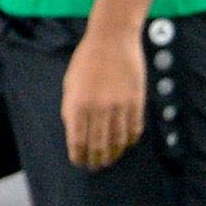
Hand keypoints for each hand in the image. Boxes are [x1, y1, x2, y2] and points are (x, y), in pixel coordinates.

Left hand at [61, 19, 147, 170]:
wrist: (112, 39)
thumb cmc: (86, 61)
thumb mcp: (70, 85)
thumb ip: (71, 110)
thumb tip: (77, 135)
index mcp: (76, 105)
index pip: (77, 141)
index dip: (78, 156)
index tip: (79, 162)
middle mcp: (97, 109)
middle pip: (97, 145)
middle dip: (96, 160)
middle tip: (96, 166)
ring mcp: (118, 106)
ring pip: (117, 141)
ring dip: (113, 154)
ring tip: (110, 159)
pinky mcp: (135, 102)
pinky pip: (134, 129)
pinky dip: (130, 140)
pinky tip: (126, 144)